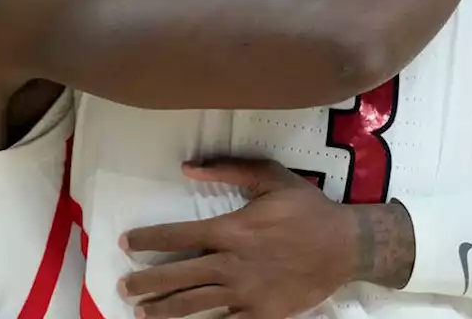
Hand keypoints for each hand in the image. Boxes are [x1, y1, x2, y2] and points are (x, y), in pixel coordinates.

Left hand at [118, 159, 415, 318]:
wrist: (347, 246)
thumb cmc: (307, 208)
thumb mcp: (270, 177)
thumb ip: (227, 168)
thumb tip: (187, 168)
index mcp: (232, 229)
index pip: (179, 236)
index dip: (148, 239)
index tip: (125, 242)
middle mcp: (233, 263)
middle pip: (178, 276)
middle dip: (147, 282)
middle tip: (124, 287)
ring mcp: (247, 292)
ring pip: (195, 305)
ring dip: (165, 310)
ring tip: (141, 313)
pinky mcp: (262, 314)